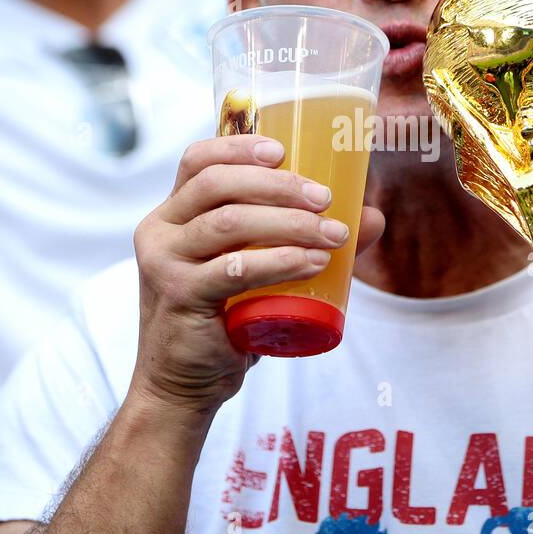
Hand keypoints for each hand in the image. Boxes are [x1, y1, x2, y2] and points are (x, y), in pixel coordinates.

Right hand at [129, 134, 384, 413]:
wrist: (183, 387)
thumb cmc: (224, 322)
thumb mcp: (259, 273)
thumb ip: (305, 240)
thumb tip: (372, 218)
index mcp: (173, 213)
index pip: (198, 160)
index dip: (239, 146)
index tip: (285, 149)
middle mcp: (160, 230)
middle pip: (217, 184)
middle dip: (279, 184)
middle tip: (326, 199)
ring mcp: (164, 263)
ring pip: (229, 222)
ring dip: (289, 223)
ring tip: (333, 234)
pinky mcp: (179, 297)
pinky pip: (233, 269)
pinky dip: (279, 260)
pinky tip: (312, 262)